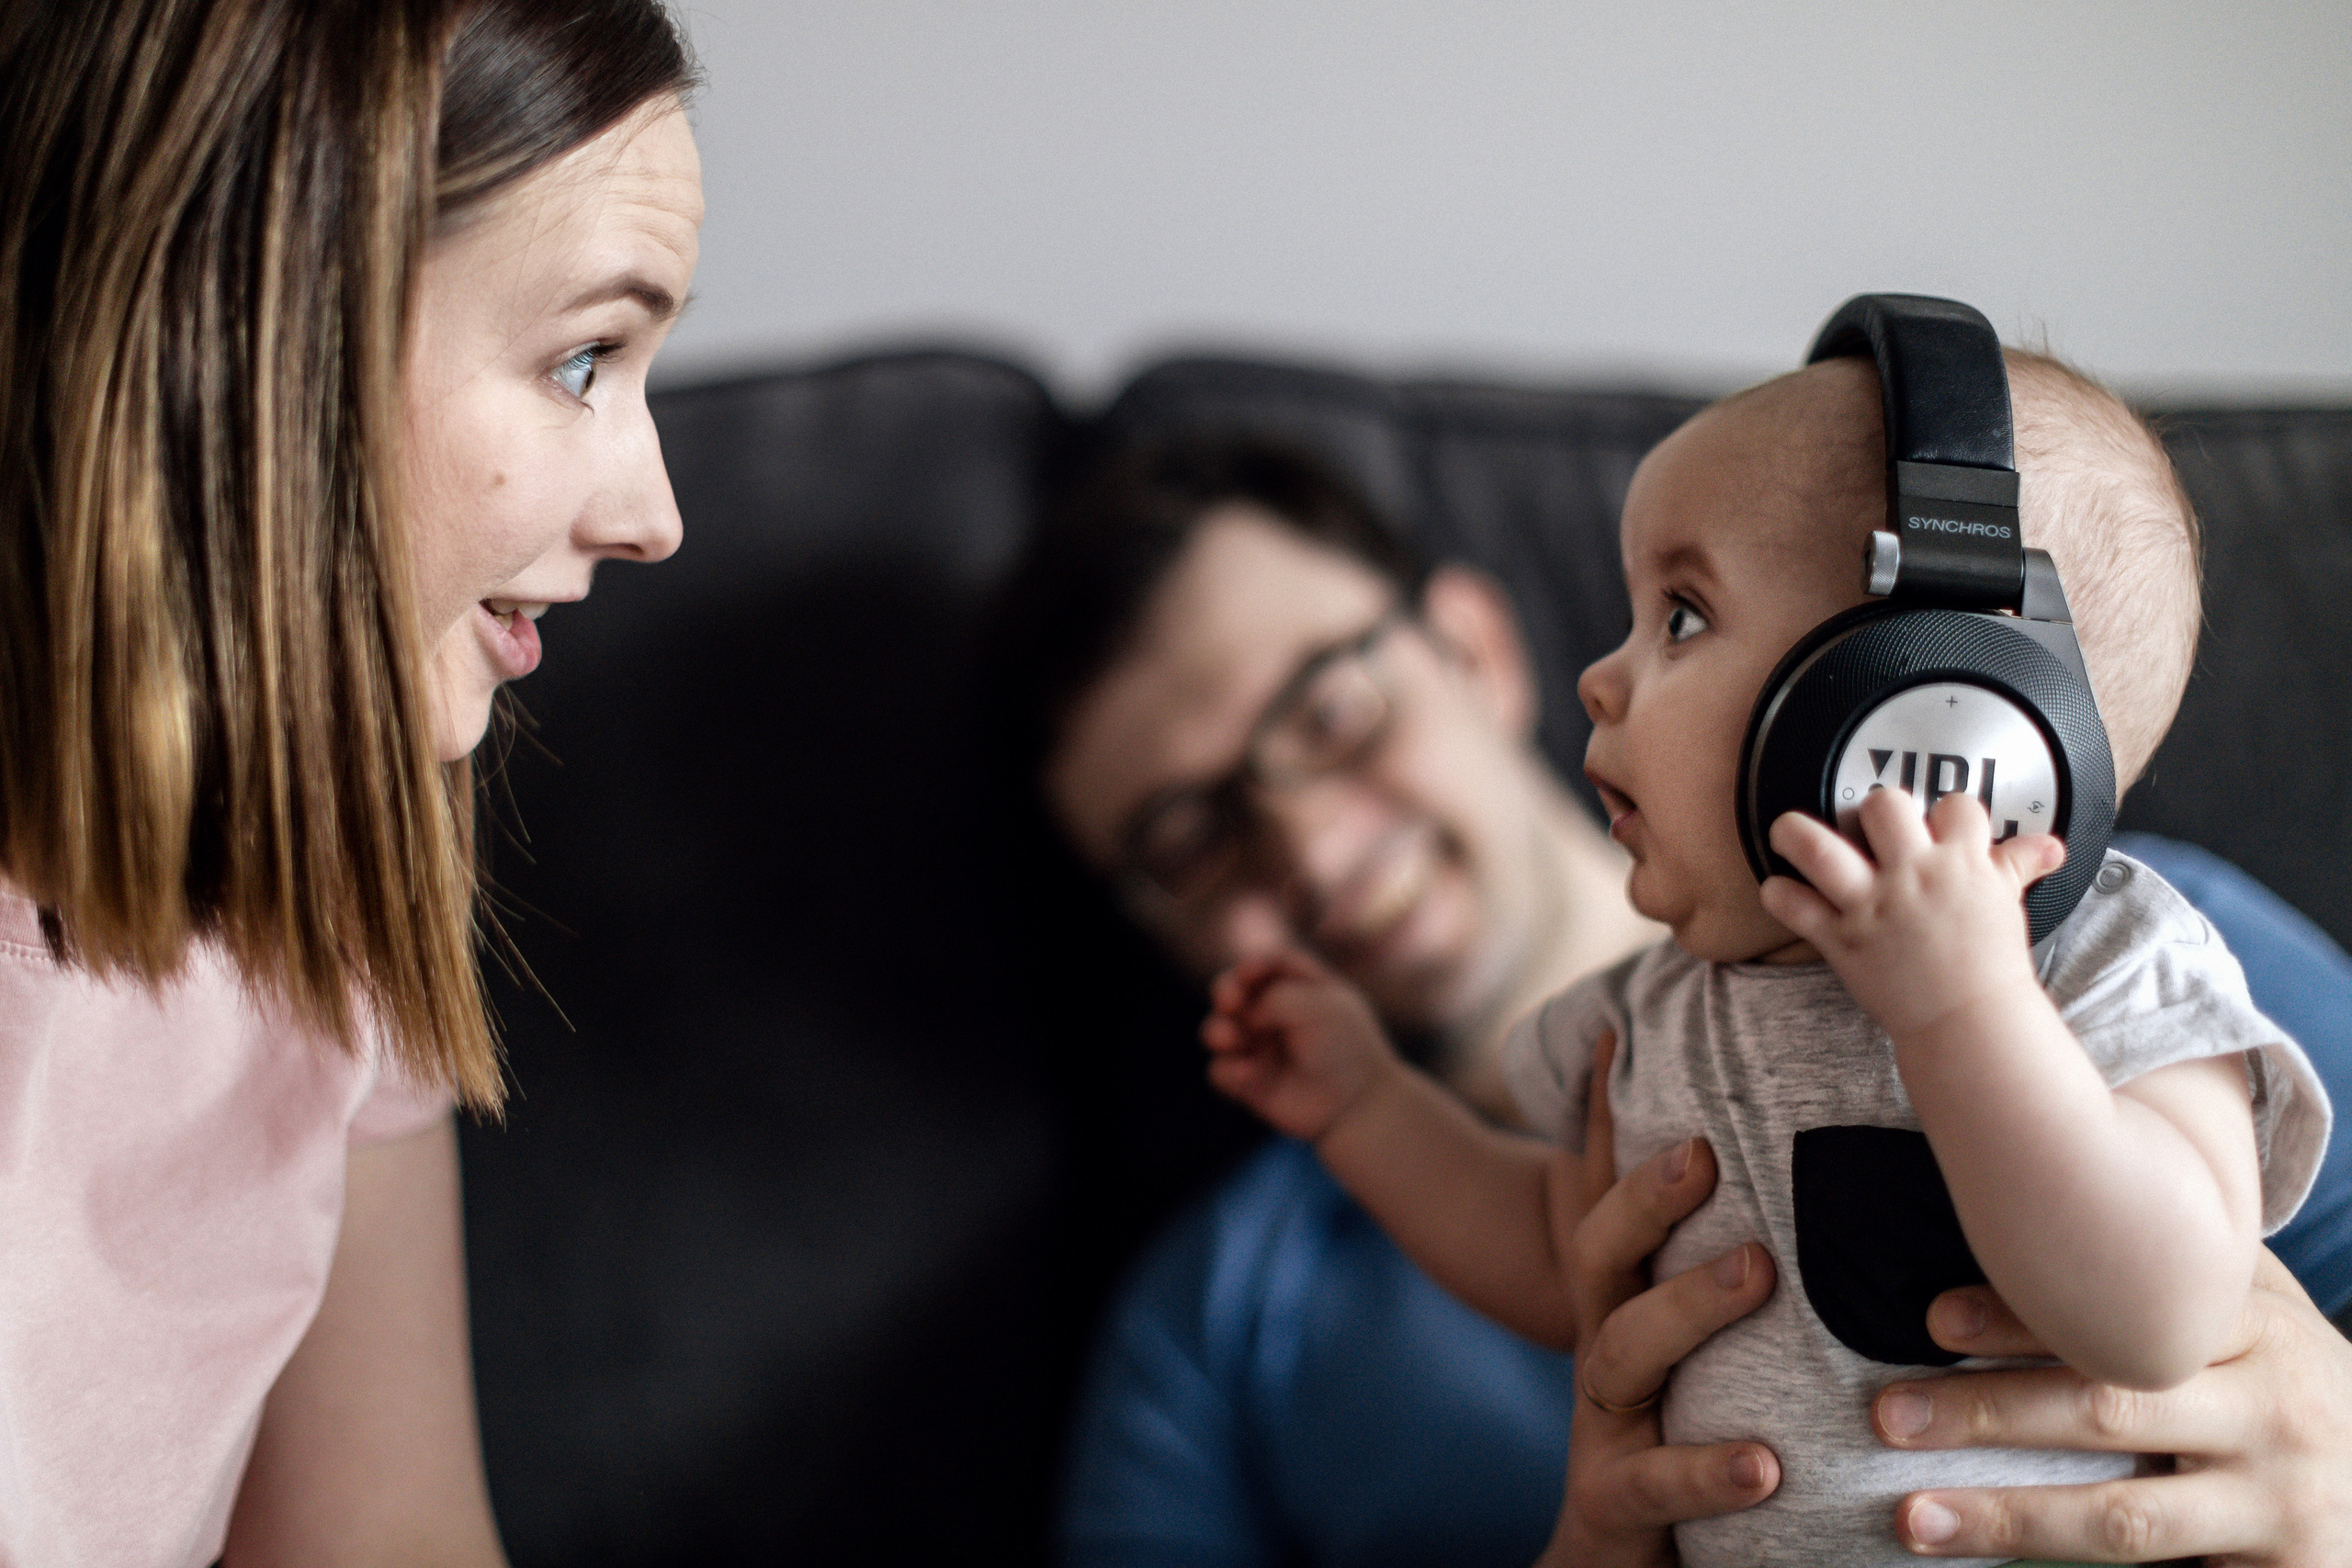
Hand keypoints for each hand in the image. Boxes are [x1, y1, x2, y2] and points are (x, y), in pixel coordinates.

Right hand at [1201, 949, 1398, 1142]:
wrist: (1357, 1104)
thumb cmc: (1344, 1048)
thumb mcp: (1314, 1006)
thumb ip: (1272, 997)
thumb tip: (1243, 1017)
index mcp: (1302, 988)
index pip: (1267, 965)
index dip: (1252, 965)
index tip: (1250, 974)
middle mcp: (1277, 1016)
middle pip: (1235, 991)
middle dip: (1225, 991)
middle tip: (1230, 1002)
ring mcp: (1262, 1048)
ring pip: (1219, 1029)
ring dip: (1218, 1030)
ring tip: (1230, 1039)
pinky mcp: (1250, 1082)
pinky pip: (1221, 1071)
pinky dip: (1228, 1069)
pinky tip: (1248, 1074)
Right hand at [1538, 1032, 1780, 1567]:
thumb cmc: (1693, 1436)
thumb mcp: (1709, 1346)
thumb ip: (1739, 1261)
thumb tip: (1826, 1172)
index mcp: (1626, 1303)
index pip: (1604, 1195)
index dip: (1603, 1118)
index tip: (1619, 1033)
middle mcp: (1606, 1349)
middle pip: (1599, 1252)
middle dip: (1643, 1196)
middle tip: (1706, 1148)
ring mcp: (1605, 1426)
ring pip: (1622, 1352)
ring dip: (1685, 1304)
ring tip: (1757, 1270)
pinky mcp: (1618, 1504)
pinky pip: (1654, 1483)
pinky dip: (1705, 1470)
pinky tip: (1766, 1465)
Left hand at [1760, 788, 2064, 1041]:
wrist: (1970, 1022)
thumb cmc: (1989, 966)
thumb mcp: (2008, 906)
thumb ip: (2017, 866)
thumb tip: (2047, 846)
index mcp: (1961, 864)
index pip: (1956, 805)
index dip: (1946, 809)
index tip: (1937, 820)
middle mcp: (1914, 877)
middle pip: (1885, 806)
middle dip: (1875, 807)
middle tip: (1867, 823)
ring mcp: (1873, 906)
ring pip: (1820, 849)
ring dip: (1795, 833)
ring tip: (1788, 830)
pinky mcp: (1842, 939)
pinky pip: (1796, 907)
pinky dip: (1780, 897)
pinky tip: (1780, 890)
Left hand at [1873, 1248, 2351, 1563]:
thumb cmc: (2289, 1383)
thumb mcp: (2257, 1312)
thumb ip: (2172, 1269)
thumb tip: (2022, 1200)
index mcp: (2254, 1324)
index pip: (2124, 1317)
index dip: (2025, 1316)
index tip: (1932, 1319)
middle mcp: (2270, 1406)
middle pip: (2109, 1407)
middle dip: (1988, 1412)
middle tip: (1888, 1415)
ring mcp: (2280, 1498)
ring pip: (2122, 1513)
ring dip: (2008, 1518)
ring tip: (1912, 1519)